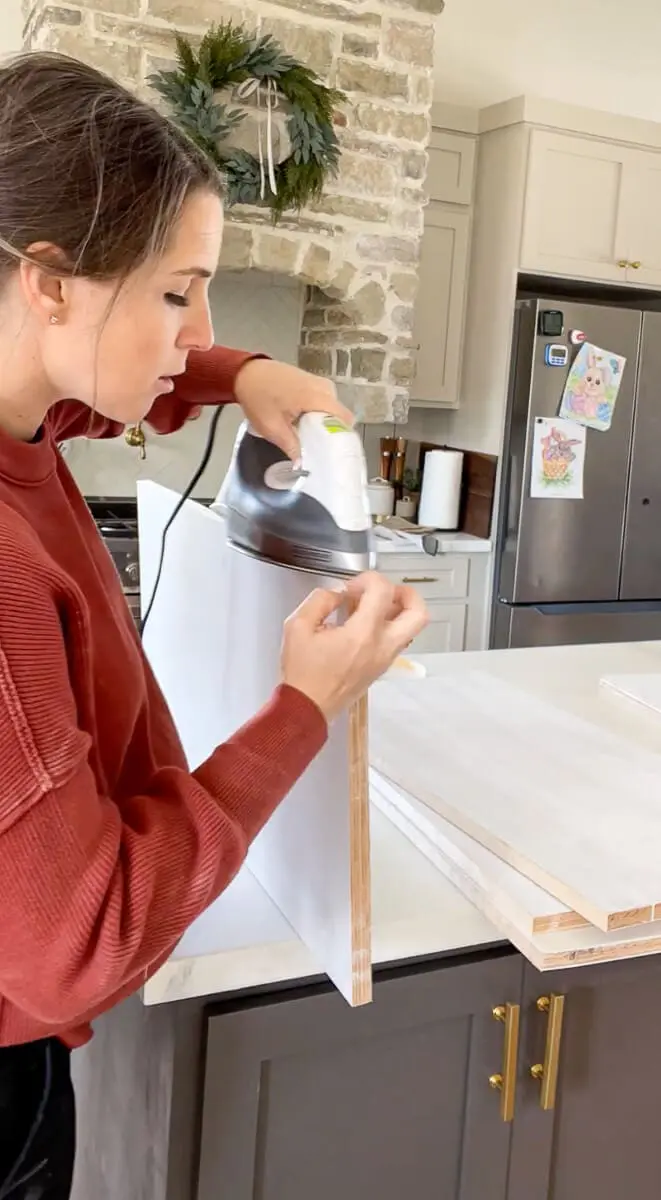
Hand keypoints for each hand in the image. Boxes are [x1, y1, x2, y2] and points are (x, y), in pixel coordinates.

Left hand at [233, 359, 353, 460]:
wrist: (246, 372)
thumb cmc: (258, 398)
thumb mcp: (271, 427)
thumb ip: (291, 446)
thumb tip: (303, 464)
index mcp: (317, 397)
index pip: (344, 419)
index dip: (342, 437)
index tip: (334, 452)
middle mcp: (324, 388)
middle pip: (339, 415)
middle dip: (331, 432)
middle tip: (319, 448)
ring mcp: (319, 382)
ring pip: (332, 408)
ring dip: (324, 422)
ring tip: (310, 437)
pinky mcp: (312, 381)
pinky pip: (324, 401)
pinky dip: (318, 413)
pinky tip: (305, 422)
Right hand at [281, 572, 428, 722]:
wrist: (308, 707)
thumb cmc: (303, 673)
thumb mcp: (297, 626)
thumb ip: (319, 600)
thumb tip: (337, 592)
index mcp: (362, 634)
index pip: (383, 591)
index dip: (367, 579)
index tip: (350, 587)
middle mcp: (381, 646)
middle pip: (417, 613)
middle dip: (406, 594)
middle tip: (384, 592)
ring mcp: (385, 659)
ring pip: (412, 629)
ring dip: (399, 610)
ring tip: (373, 606)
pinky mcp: (381, 667)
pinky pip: (397, 640)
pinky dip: (389, 626)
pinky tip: (363, 625)